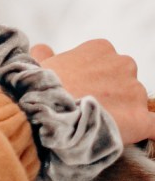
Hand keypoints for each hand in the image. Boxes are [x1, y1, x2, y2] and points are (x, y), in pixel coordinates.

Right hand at [31, 40, 154, 144]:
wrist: (43, 113)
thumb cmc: (37, 87)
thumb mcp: (37, 62)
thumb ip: (45, 54)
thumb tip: (43, 49)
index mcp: (101, 48)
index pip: (107, 62)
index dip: (94, 78)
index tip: (81, 89)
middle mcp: (124, 64)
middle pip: (125, 80)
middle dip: (112, 93)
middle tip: (89, 108)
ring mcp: (134, 92)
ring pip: (135, 103)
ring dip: (122, 113)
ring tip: (97, 126)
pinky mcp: (140, 120)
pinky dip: (149, 129)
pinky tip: (139, 132)